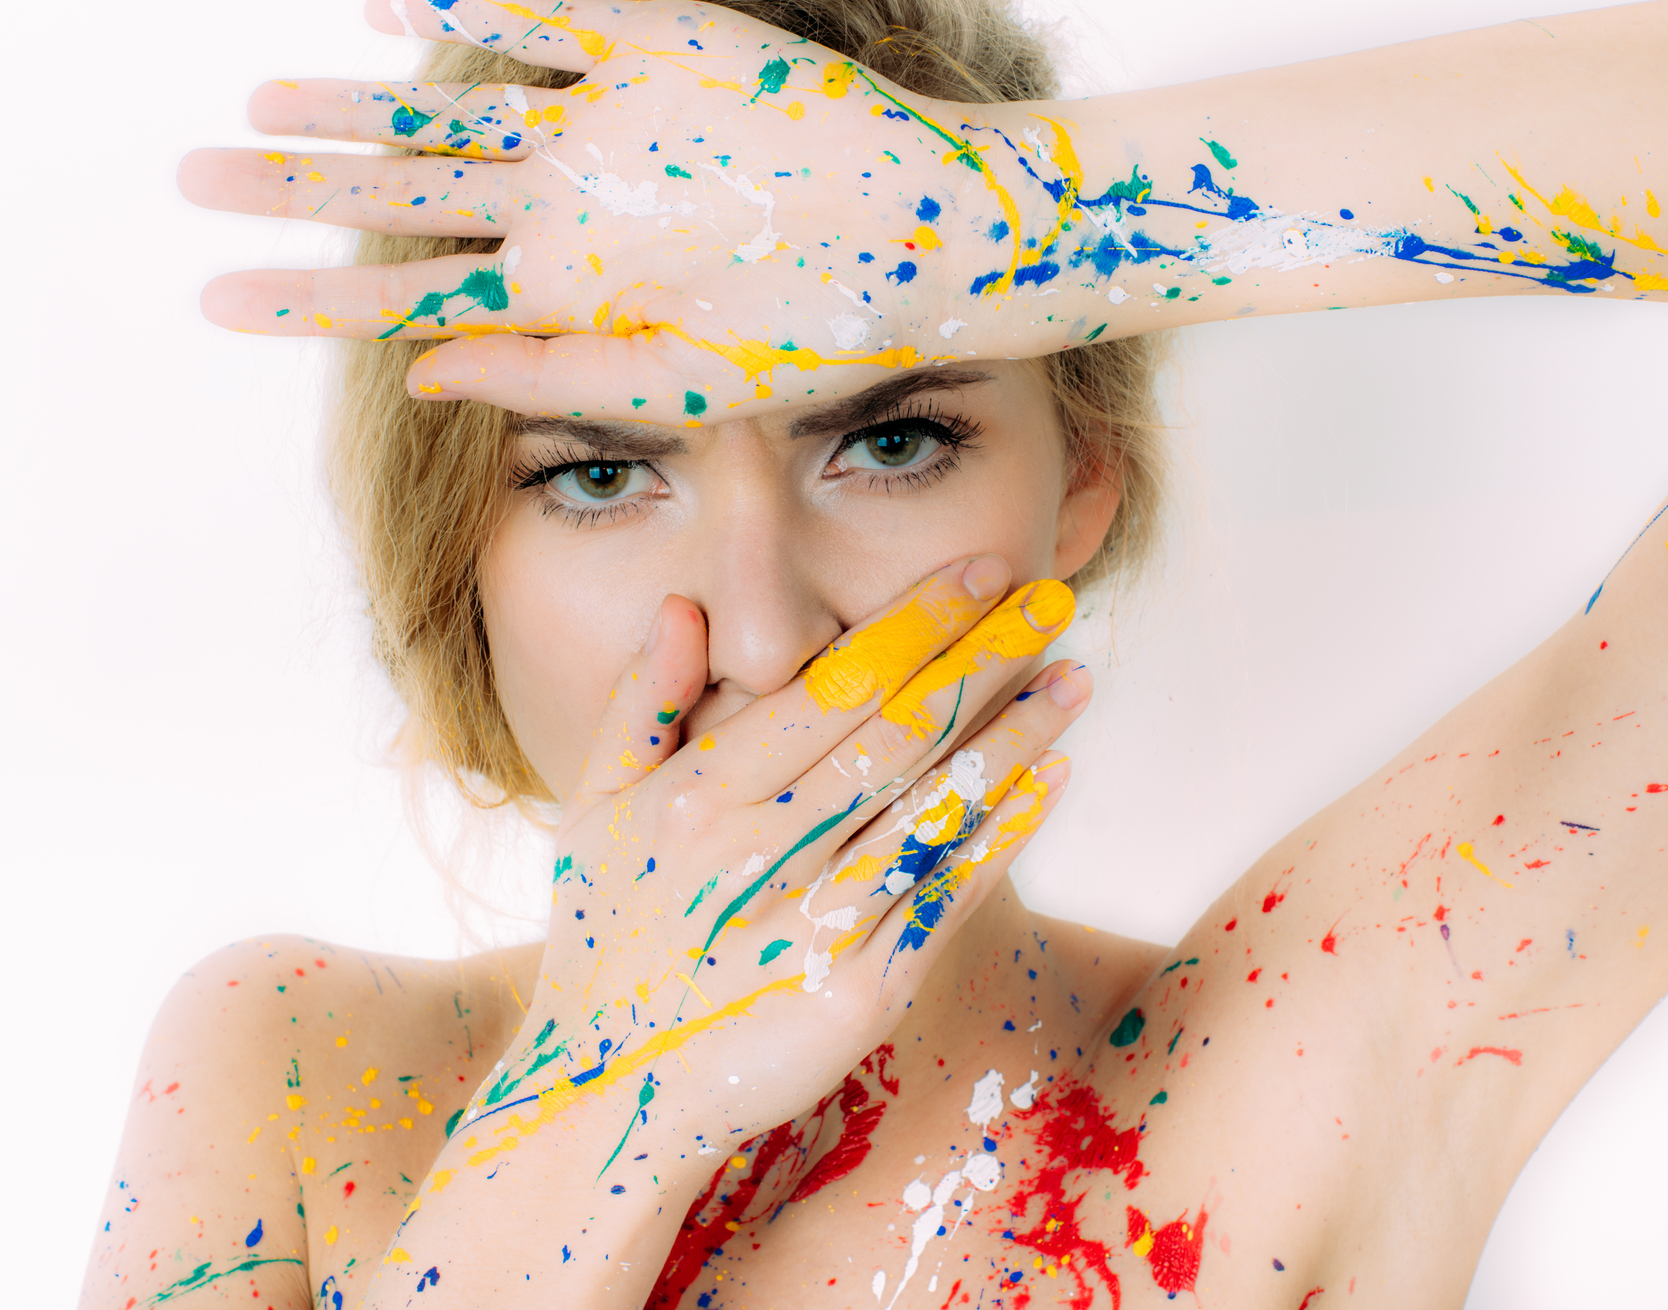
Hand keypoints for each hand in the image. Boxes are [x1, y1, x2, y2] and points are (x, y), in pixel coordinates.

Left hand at [180, 0, 1070, 424]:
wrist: (925, 239)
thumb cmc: (815, 336)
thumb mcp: (675, 386)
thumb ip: (545, 377)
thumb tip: (416, 371)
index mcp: (564, 296)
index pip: (406, 299)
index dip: (306, 301)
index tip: (212, 302)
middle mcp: (567, 212)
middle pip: (404, 198)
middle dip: (294, 189)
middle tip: (191, 176)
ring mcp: (603, 131)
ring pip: (452, 113)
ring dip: (356, 104)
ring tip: (260, 96)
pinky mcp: (656, 56)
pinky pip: (543, 34)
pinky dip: (468, 20)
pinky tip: (390, 7)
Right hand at [446, 556, 1088, 1180]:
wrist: (610, 1093)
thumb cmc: (609, 935)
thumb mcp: (593, 811)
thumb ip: (640, 704)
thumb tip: (685, 608)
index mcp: (699, 794)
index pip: (832, 686)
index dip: (915, 625)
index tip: (979, 573)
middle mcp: (758, 851)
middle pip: (897, 733)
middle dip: (983, 658)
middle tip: (1051, 599)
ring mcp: (813, 926)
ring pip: (934, 808)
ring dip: (1015, 738)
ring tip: (1073, 681)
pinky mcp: (858, 994)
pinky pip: (946, 899)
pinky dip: (1002, 838)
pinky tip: (1049, 784)